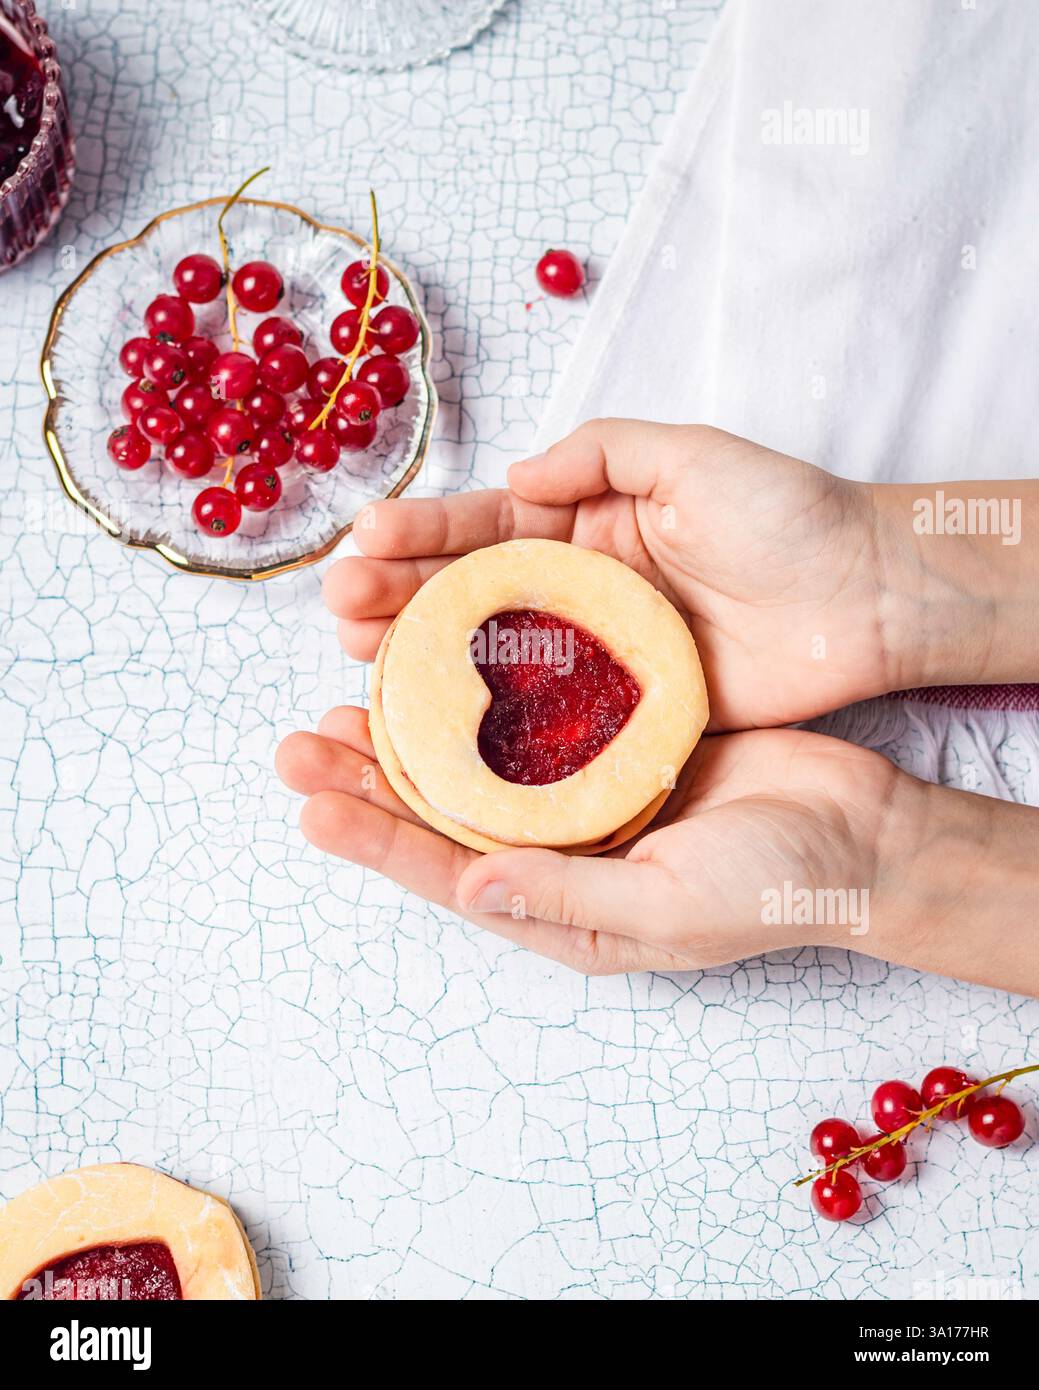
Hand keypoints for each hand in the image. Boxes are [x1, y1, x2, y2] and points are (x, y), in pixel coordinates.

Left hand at [277, 714, 903, 973]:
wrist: (858, 834)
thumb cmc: (773, 887)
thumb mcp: (672, 906)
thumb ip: (569, 895)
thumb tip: (470, 886)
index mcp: (564, 907)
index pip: (450, 873)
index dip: (377, 842)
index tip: (310, 804)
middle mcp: (561, 854)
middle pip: (446, 817)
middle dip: (370, 780)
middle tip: (299, 739)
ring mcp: (589, 798)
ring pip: (479, 766)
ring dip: (415, 734)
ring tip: (347, 695)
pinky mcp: (620, 745)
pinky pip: (538, 720)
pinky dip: (489, 696)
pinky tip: (449, 663)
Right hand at [324, 419, 896, 730]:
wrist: (871, 599)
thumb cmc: (790, 516)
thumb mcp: (693, 455)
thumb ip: (602, 453)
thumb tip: (512, 474)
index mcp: (590, 519)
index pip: (488, 523)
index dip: (423, 532)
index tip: (363, 541)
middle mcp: (583, 585)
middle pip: (472, 592)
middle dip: (400, 596)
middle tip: (340, 608)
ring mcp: (600, 651)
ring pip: (495, 657)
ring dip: (425, 658)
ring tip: (360, 660)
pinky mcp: (628, 708)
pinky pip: (548, 717)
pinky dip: (492, 723)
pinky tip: (436, 728)